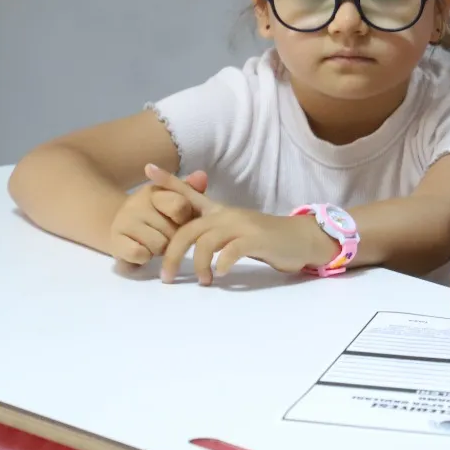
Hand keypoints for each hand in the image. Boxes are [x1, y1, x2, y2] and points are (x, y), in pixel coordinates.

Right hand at [107, 169, 209, 265]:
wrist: (123, 231)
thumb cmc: (157, 217)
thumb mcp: (175, 201)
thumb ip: (190, 190)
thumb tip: (202, 176)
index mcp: (155, 191)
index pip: (180, 205)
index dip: (184, 218)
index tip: (179, 219)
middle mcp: (137, 203)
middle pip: (173, 231)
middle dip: (173, 237)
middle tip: (163, 233)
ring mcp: (124, 221)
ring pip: (159, 245)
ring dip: (160, 250)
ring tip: (152, 242)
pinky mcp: (115, 241)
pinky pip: (139, 254)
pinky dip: (144, 257)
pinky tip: (142, 251)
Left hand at [145, 164, 338, 283]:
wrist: (302, 240)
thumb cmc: (266, 239)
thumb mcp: (236, 231)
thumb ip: (213, 232)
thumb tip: (186, 244)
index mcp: (220, 213)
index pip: (191, 194)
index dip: (169, 182)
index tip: (147, 168)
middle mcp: (228, 215)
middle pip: (188, 229)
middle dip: (172, 254)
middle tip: (167, 277)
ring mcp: (242, 226)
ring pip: (206, 241)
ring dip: (198, 265)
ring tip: (203, 281)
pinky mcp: (257, 239)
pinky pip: (231, 250)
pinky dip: (222, 264)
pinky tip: (220, 274)